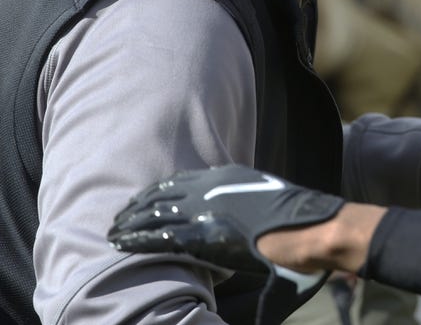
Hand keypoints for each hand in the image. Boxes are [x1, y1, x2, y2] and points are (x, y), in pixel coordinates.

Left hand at [107, 165, 344, 273]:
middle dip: (135, 207)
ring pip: (154, 214)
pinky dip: (137, 240)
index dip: (154, 192)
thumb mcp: (265, 195)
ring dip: (129, 224)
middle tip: (118, 218)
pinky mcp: (204, 235)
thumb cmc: (295, 217)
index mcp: (225, 175)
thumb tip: (235, 206)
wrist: (308, 227)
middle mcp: (211, 187)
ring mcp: (206, 210)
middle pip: (160, 195)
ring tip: (113, 232)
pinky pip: (160, 237)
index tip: (139, 201)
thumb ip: (243, 197)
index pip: (178, 180)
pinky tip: (121, 245)